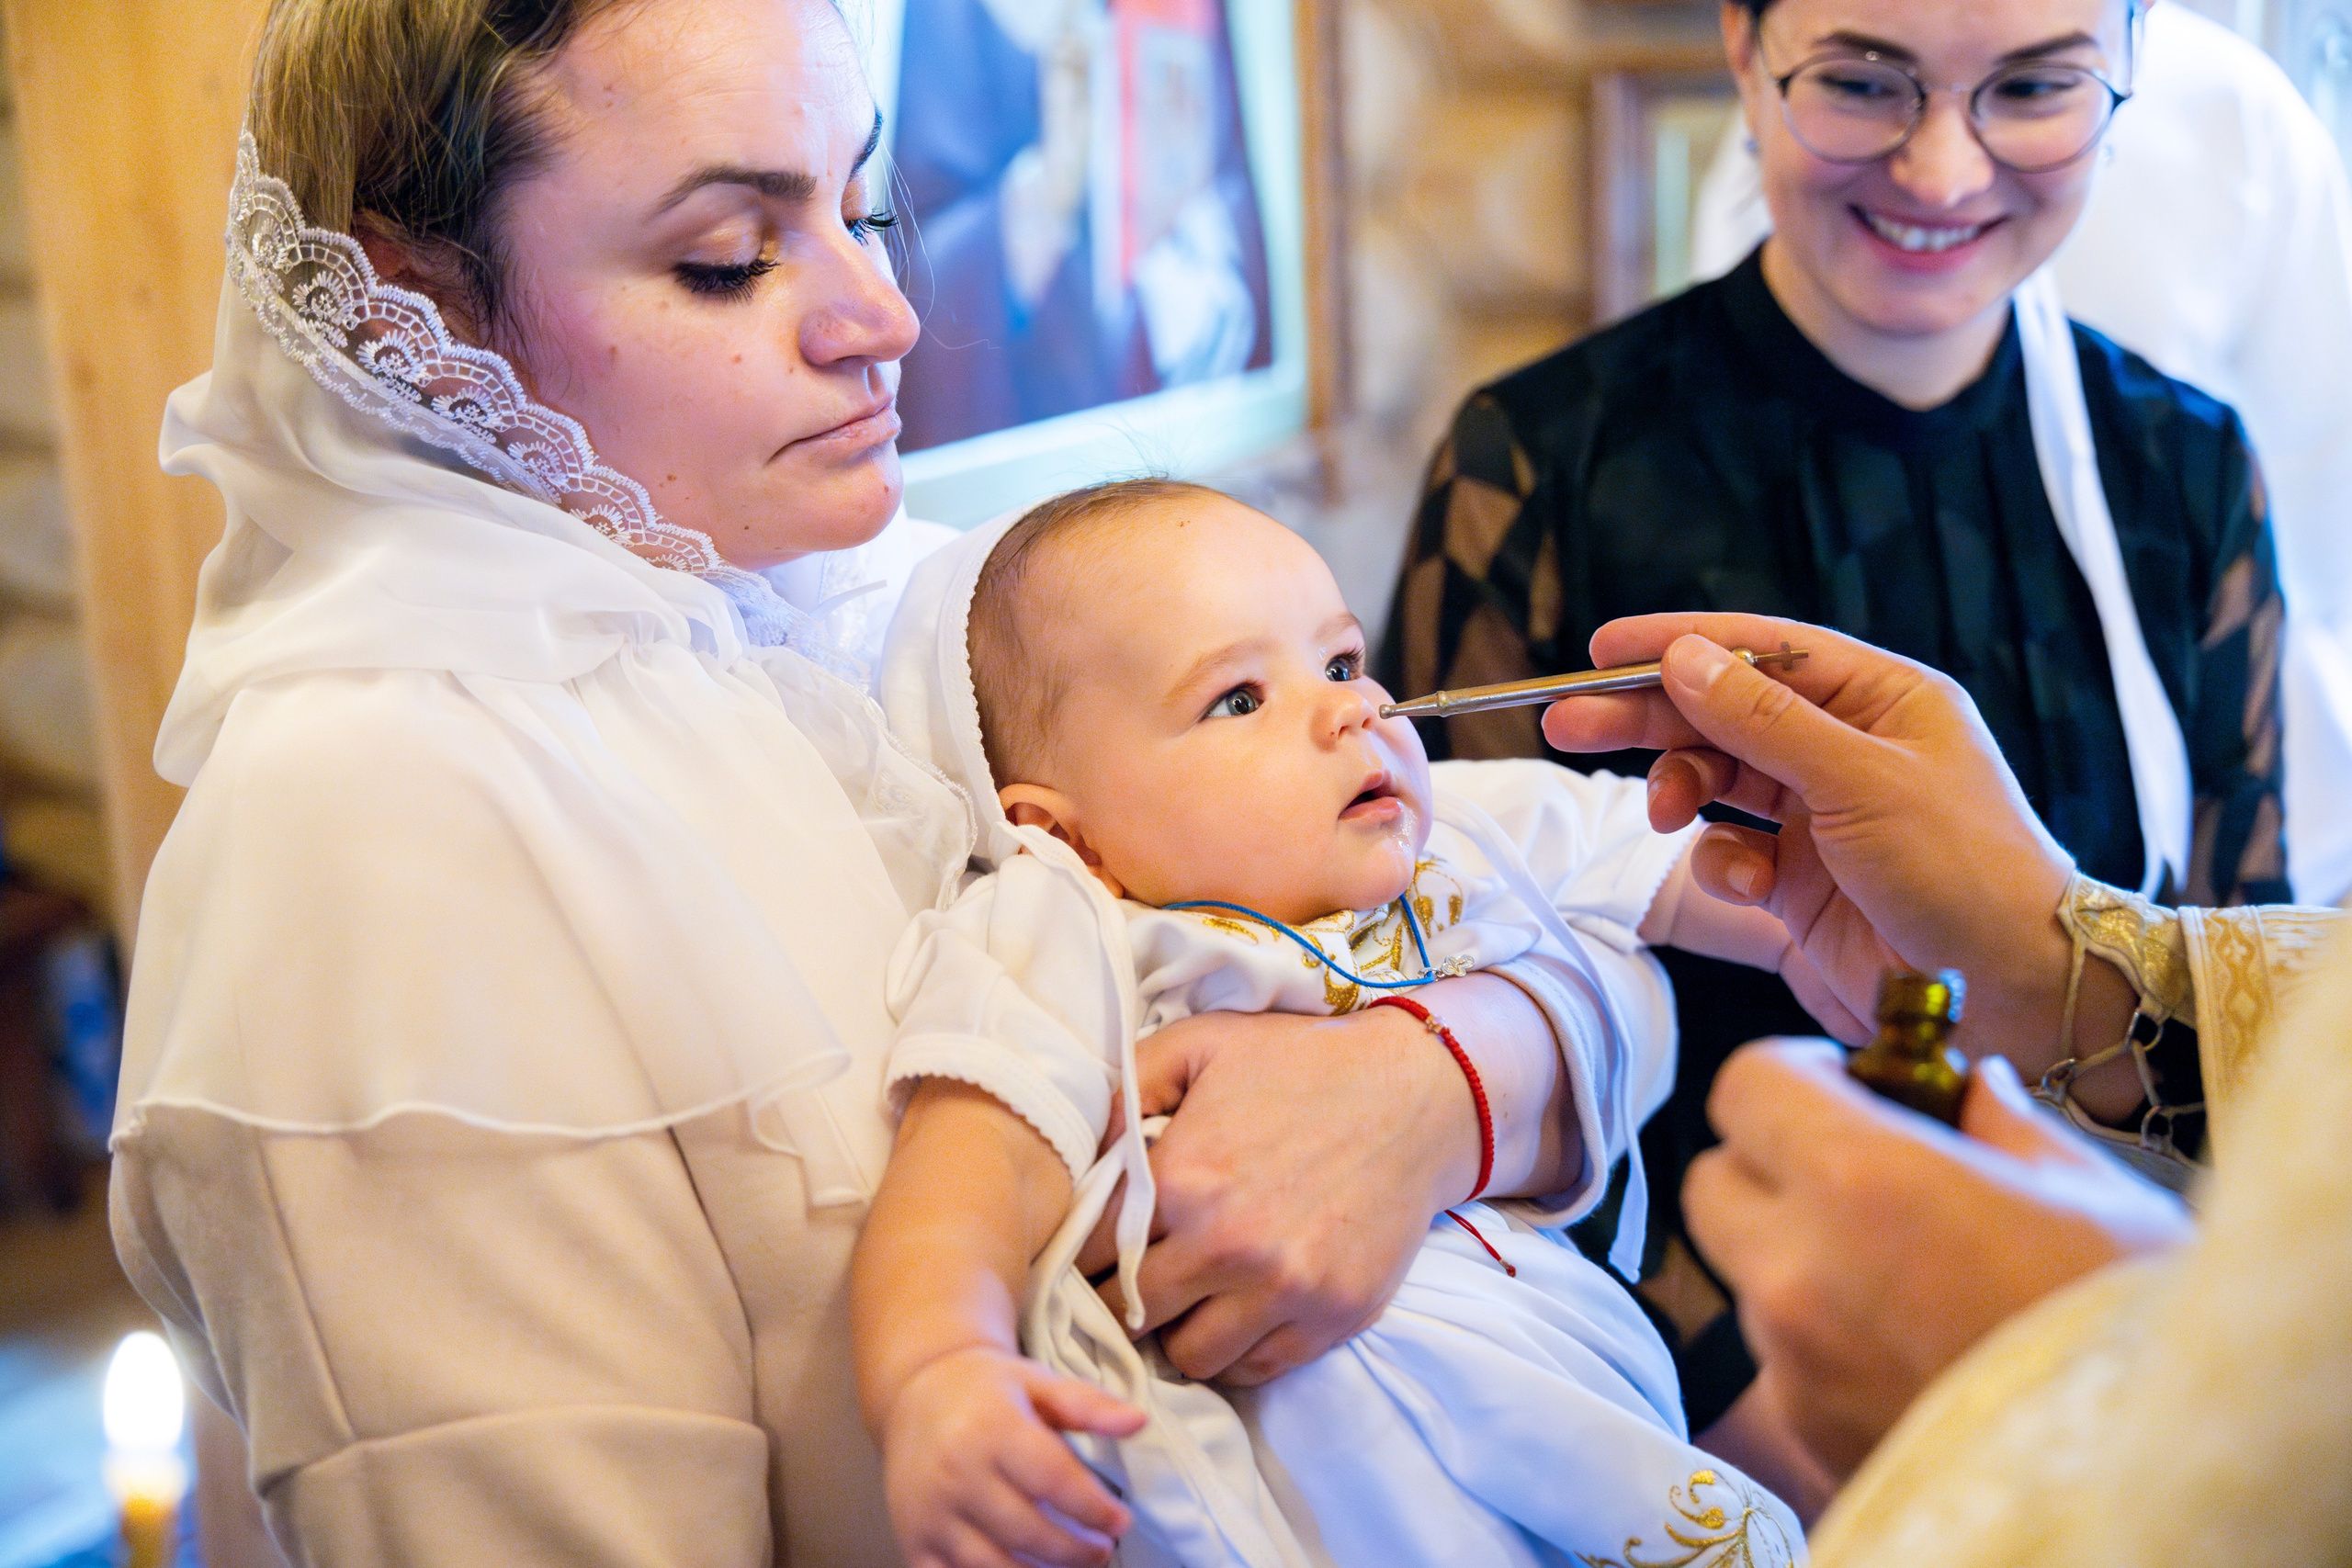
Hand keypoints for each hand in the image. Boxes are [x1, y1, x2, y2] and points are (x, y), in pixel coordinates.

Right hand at [879, 1345, 1144, 1567]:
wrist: (917, 1390)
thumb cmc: (988, 1389)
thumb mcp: (1038, 1382)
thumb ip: (1088, 1405)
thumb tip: (1138, 1422)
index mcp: (992, 1427)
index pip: (1054, 1480)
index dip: (1094, 1508)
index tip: (1121, 1522)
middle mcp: (957, 1471)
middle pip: (1028, 1530)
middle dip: (1075, 1550)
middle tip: (1101, 1552)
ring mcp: (930, 1510)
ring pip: (993, 1565)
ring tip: (1069, 1565)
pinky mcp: (912, 1536)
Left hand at [1074, 1003, 1476, 1385]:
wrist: (1416, 1093)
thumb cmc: (1300, 1062)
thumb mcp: (1202, 1043)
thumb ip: (1129, 1084)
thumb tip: (1084, 1147)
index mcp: (1184, 1180)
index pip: (1092, 1252)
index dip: (1082, 1252)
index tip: (1094, 1249)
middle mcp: (1229, 1247)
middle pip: (1133, 1314)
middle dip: (1123, 1297)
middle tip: (1135, 1278)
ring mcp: (1285, 1291)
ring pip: (1192, 1357)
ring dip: (1181, 1331)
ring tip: (1190, 1297)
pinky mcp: (1332, 1316)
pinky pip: (1257, 1368)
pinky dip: (1239, 1348)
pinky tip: (1239, 1307)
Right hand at [1540, 614, 2098, 1066]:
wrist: (2013, 995)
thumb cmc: (1966, 872)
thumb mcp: (1863, 781)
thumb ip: (1764, 720)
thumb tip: (1684, 657)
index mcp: (1881, 700)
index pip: (1762, 650)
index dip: (1680, 643)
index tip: (1604, 649)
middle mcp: (1847, 750)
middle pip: (1724, 713)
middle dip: (1648, 716)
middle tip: (1570, 720)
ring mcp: (1821, 819)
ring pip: (1717, 781)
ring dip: (1680, 789)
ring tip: (1661, 812)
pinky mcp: (1800, 885)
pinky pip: (1729, 852)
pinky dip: (1720, 862)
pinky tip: (1745, 883)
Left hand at [1684, 1040, 2192, 1477]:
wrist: (2159, 1484)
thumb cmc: (2137, 1327)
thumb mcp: (2091, 1196)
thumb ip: (2002, 1127)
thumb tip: (1970, 1088)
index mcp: (1859, 1182)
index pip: (1743, 1086)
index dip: (1789, 1074)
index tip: (1844, 1086)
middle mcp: (1797, 1272)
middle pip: (1712, 1184)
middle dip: (1769, 1164)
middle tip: (1855, 1171)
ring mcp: (1792, 1366)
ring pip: (1746, 1279)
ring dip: (1797, 1261)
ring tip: (1905, 1278)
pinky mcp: (1807, 1440)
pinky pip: (1783, 1364)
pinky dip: (1824, 1346)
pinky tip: (1913, 1354)